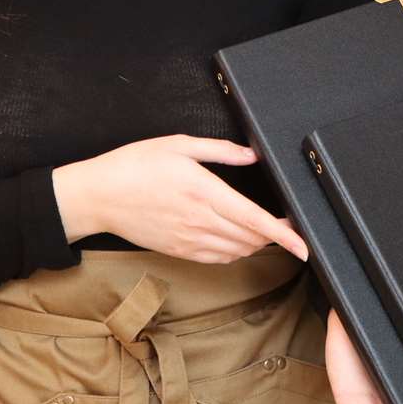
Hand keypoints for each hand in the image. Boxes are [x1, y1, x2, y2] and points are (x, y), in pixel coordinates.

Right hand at [50, 135, 306, 263]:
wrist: (99, 196)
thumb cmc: (135, 165)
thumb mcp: (178, 145)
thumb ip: (219, 150)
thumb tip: (251, 154)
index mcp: (204, 191)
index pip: (254, 219)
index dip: (283, 234)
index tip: (303, 243)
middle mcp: (199, 220)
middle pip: (251, 238)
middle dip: (275, 236)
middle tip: (289, 225)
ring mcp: (189, 240)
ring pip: (237, 250)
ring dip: (256, 244)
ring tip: (266, 231)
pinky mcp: (179, 250)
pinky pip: (217, 258)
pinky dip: (235, 252)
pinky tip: (239, 241)